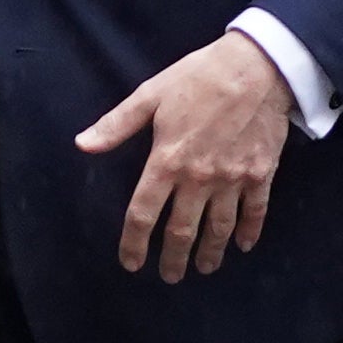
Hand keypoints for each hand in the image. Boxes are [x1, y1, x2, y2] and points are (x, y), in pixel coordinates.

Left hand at [75, 30, 293, 282]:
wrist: (257, 66)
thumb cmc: (200, 76)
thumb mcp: (152, 94)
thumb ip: (117, 124)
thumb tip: (82, 145)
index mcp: (167, 161)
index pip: (144, 213)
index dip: (134, 243)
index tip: (131, 263)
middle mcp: (199, 179)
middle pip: (182, 231)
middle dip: (173, 259)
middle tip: (170, 276)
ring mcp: (232, 179)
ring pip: (218, 229)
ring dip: (210, 253)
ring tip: (203, 268)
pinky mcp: (260, 174)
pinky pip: (254, 212)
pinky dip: (248, 232)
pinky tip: (243, 245)